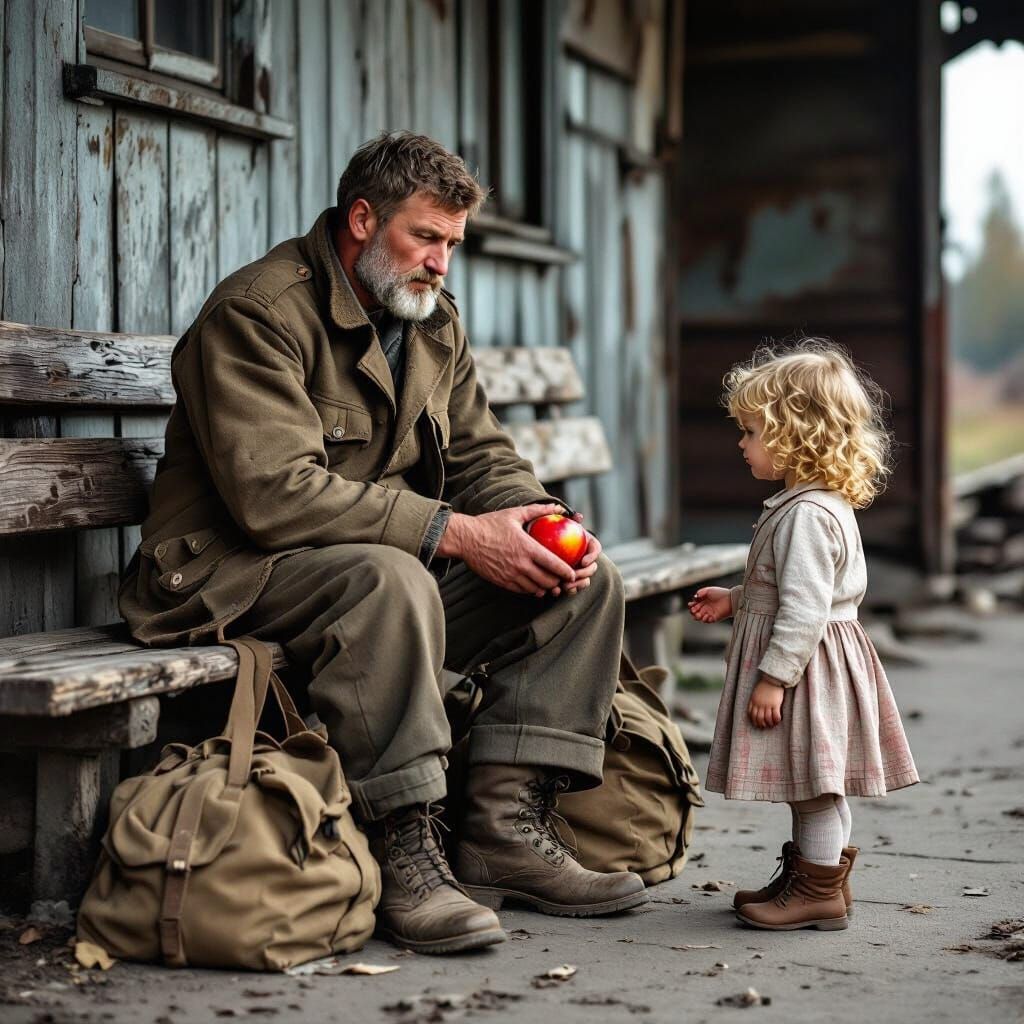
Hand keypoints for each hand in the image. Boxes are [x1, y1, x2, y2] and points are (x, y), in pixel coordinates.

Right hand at [436, 504, 576, 596]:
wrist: (465, 539)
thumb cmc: (489, 524)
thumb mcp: (514, 514)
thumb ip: (538, 511)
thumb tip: (557, 507)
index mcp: (527, 548)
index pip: (553, 564)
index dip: (567, 571)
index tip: (573, 573)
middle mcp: (520, 564)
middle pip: (547, 580)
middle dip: (558, 582)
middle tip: (563, 579)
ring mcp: (511, 575)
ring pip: (536, 589)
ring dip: (545, 588)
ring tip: (551, 584)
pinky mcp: (502, 581)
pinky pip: (522, 591)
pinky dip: (531, 590)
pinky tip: (535, 586)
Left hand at [556, 511, 600, 596]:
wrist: (542, 542)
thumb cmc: (552, 530)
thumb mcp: (559, 522)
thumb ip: (569, 518)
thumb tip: (578, 516)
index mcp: (587, 544)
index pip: (595, 550)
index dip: (592, 557)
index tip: (583, 562)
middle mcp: (586, 559)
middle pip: (592, 569)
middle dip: (584, 574)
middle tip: (572, 576)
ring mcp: (579, 572)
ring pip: (584, 581)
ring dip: (577, 585)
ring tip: (564, 586)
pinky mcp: (571, 581)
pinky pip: (573, 589)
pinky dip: (566, 591)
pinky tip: (556, 591)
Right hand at [688, 586, 731, 622]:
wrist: (730, 599)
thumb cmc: (720, 593)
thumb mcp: (708, 590)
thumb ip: (700, 592)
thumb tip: (694, 597)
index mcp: (703, 601)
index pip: (694, 605)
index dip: (691, 606)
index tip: (691, 604)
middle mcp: (705, 607)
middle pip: (695, 612)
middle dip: (692, 612)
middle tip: (694, 610)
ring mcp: (709, 613)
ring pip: (699, 618)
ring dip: (697, 617)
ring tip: (699, 614)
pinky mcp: (714, 618)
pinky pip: (707, 621)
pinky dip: (705, 619)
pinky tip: (706, 616)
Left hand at [747, 677, 784, 728]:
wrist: (772, 679)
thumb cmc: (765, 685)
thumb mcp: (756, 692)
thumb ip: (755, 700)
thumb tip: (756, 707)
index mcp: (754, 701)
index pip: (751, 714)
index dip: (754, 721)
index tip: (757, 724)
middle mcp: (760, 704)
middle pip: (759, 718)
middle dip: (761, 724)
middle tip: (765, 726)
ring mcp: (767, 705)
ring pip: (767, 718)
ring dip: (769, 723)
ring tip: (772, 724)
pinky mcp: (775, 704)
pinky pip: (775, 715)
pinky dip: (776, 720)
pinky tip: (778, 721)